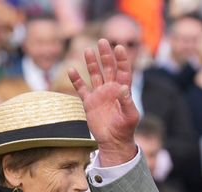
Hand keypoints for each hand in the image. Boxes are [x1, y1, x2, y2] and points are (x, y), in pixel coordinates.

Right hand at [69, 39, 139, 166]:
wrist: (113, 141)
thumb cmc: (126, 129)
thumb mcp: (130, 116)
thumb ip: (127, 102)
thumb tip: (123, 87)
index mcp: (123, 90)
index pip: (123, 71)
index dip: (122, 60)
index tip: (119, 47)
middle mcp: (111, 89)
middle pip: (108, 68)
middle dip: (106, 55)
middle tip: (103, 41)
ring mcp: (99, 95)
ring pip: (95, 75)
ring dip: (91, 63)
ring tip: (88, 50)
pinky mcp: (89, 102)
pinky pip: (81, 89)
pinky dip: (76, 80)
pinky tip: (71, 70)